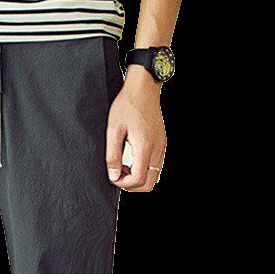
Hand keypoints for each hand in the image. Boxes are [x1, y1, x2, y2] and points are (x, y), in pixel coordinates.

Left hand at [106, 68, 166, 191]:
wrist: (144, 88)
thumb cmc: (127, 105)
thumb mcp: (114, 129)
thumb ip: (112, 155)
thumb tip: (113, 175)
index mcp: (144, 146)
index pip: (138, 180)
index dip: (124, 184)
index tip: (114, 176)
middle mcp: (157, 149)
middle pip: (148, 184)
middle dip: (132, 185)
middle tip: (119, 174)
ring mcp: (161, 147)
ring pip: (153, 177)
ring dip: (138, 178)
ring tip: (124, 166)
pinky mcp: (162, 144)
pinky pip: (156, 167)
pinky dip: (144, 170)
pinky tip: (132, 159)